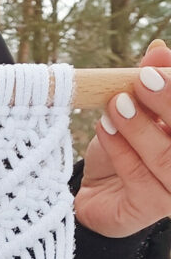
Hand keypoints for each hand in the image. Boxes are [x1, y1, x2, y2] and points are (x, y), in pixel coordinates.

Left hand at [74, 39, 170, 238]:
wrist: (96, 194)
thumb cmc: (123, 148)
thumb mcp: (136, 109)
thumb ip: (150, 82)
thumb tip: (158, 50)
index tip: (156, 67)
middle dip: (168, 102)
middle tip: (141, 81)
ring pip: (167, 157)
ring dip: (140, 127)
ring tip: (115, 105)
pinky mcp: (150, 208)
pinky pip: (138, 178)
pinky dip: (120, 150)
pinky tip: (104, 130)